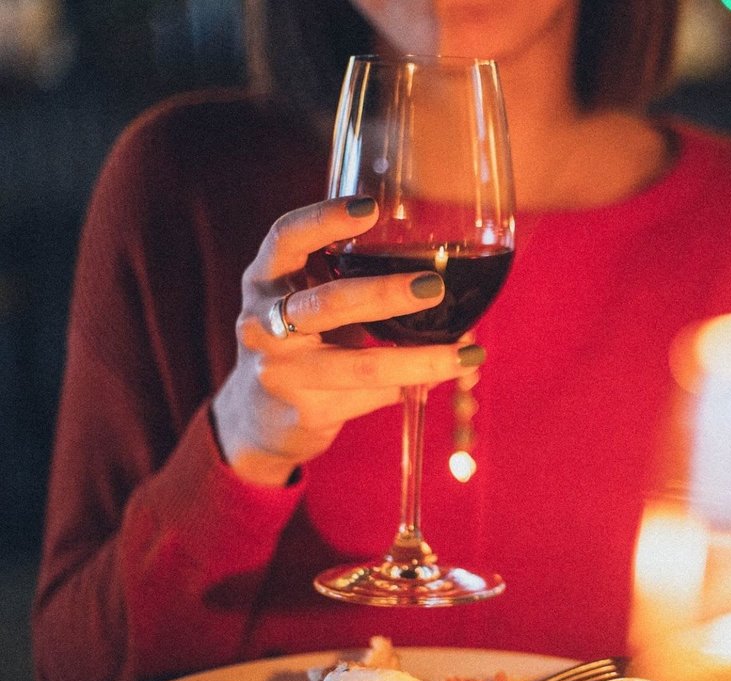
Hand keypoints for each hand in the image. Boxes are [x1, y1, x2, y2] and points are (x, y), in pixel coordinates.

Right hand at [211, 197, 483, 485]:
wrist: (259, 418)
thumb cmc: (302, 341)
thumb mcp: (309, 300)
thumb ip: (349, 278)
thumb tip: (443, 272)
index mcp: (265, 279)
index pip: (286, 239)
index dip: (324, 220)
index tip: (371, 207)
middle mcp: (262, 323)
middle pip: (328, 303)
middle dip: (385, 294)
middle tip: (434, 286)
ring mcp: (280, 372)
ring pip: (358, 366)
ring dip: (417, 360)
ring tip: (466, 355)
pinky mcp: (304, 412)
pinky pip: (369, 397)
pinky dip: (408, 388)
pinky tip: (436, 381)